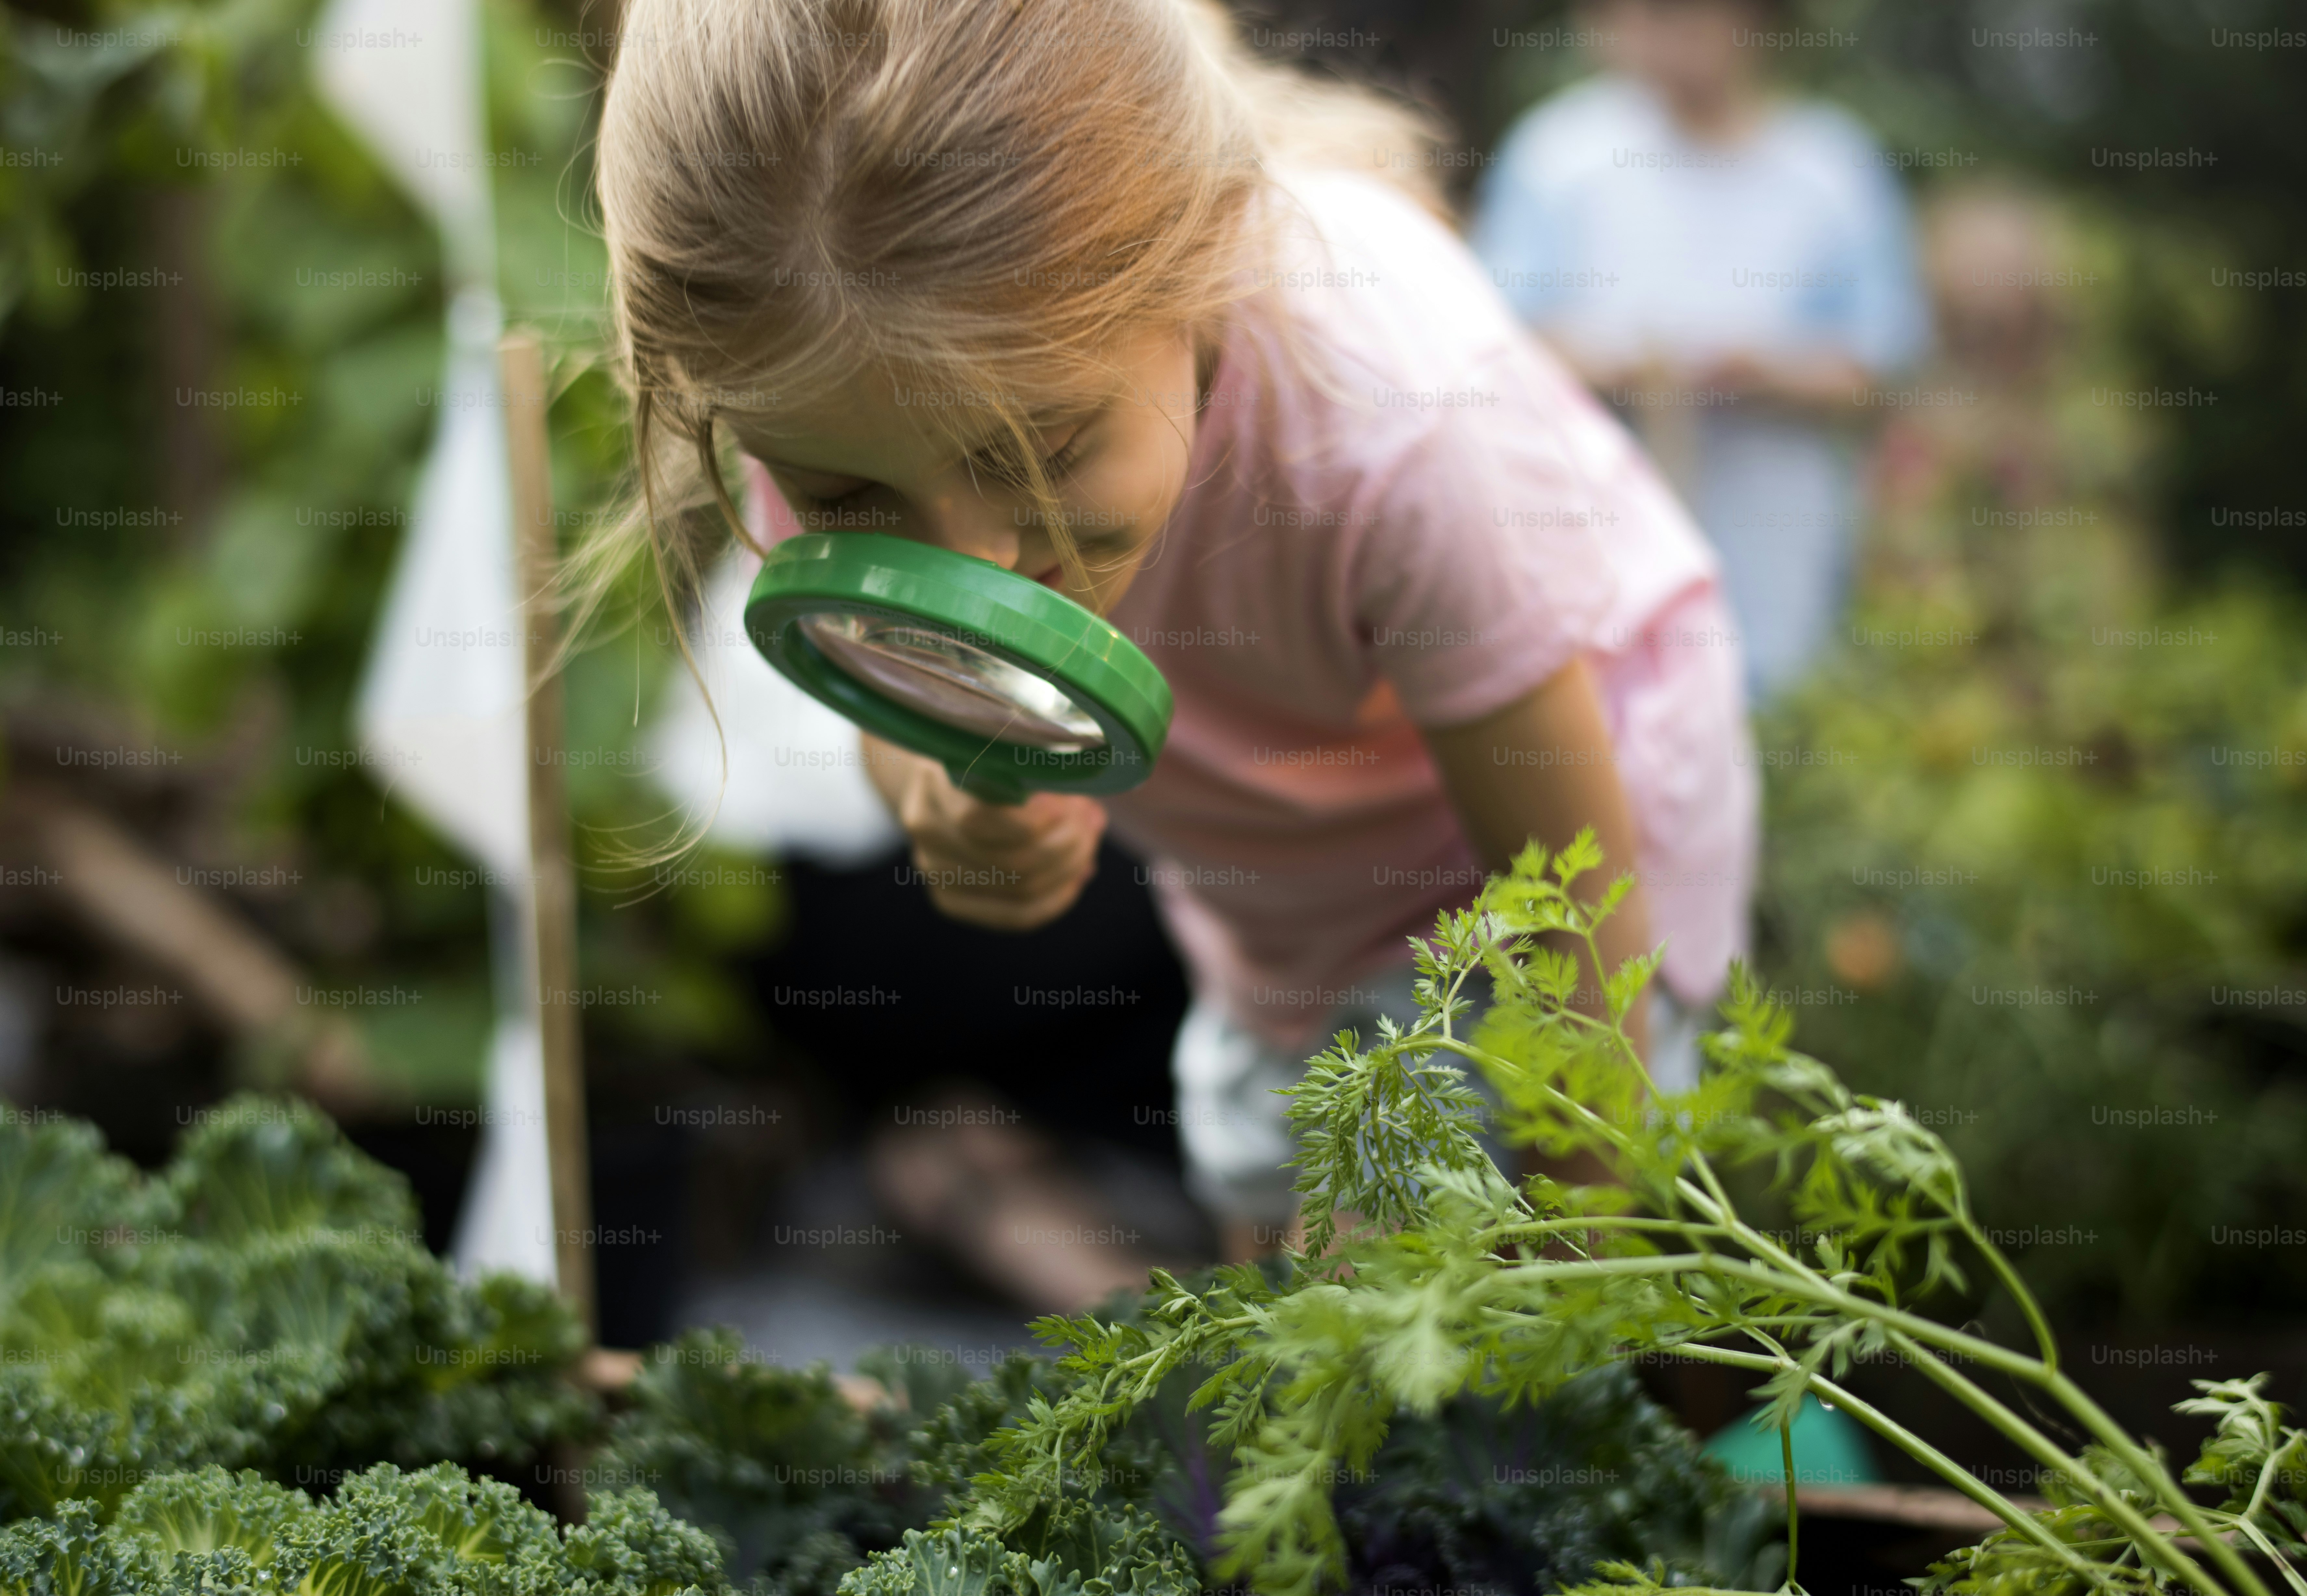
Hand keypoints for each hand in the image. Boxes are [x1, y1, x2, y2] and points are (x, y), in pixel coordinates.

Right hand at [865, 734, 1105, 930]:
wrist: (937, 778)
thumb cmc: (986, 752)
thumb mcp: (1005, 740)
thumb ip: (1042, 765)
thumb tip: (1089, 814)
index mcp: (935, 780)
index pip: (982, 818)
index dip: (1038, 818)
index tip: (1070, 801)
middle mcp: (928, 829)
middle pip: (1011, 860)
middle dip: (1068, 843)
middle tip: (1091, 820)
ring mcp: (934, 868)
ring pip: (1020, 889)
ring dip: (1068, 866)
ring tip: (1088, 840)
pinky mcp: (949, 898)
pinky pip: (1015, 916)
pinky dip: (1056, 899)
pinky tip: (1076, 876)